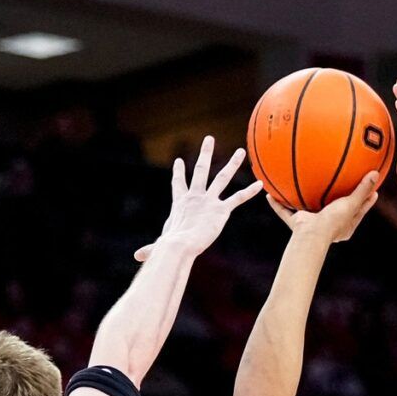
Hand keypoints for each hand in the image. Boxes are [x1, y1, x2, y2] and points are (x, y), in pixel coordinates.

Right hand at [134, 136, 265, 261]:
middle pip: (201, 170)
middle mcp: (195, 197)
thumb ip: (151, 249)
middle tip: (209, 139)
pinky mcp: (221, 210)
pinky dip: (249, 192)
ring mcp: (209, 201)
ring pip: (222, 177)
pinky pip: (237, 198)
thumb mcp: (159, 244)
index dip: (179, 172)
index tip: (180, 161)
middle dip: (206, 153)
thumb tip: (137, 256)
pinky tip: (260, 185)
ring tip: (240, 151)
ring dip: (232, 164)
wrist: (181, 244)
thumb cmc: (169, 246)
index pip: (178, 184)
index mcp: (180, 203)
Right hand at [267, 169, 380, 243]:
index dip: (366, 201)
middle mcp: (327, 225)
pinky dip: (277, 205)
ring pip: (307, 210)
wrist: (312, 236)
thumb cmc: (334, 222)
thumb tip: (376, 173)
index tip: (373, 190)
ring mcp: (311, 223)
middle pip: (334, 210)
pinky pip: (284, 212)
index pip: (358, 211)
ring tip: (303, 186)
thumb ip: (363, 189)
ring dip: (303, 201)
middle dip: (337, 199)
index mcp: (344, 226)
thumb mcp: (352, 204)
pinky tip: (270, 194)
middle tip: (343, 183)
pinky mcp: (296, 223)